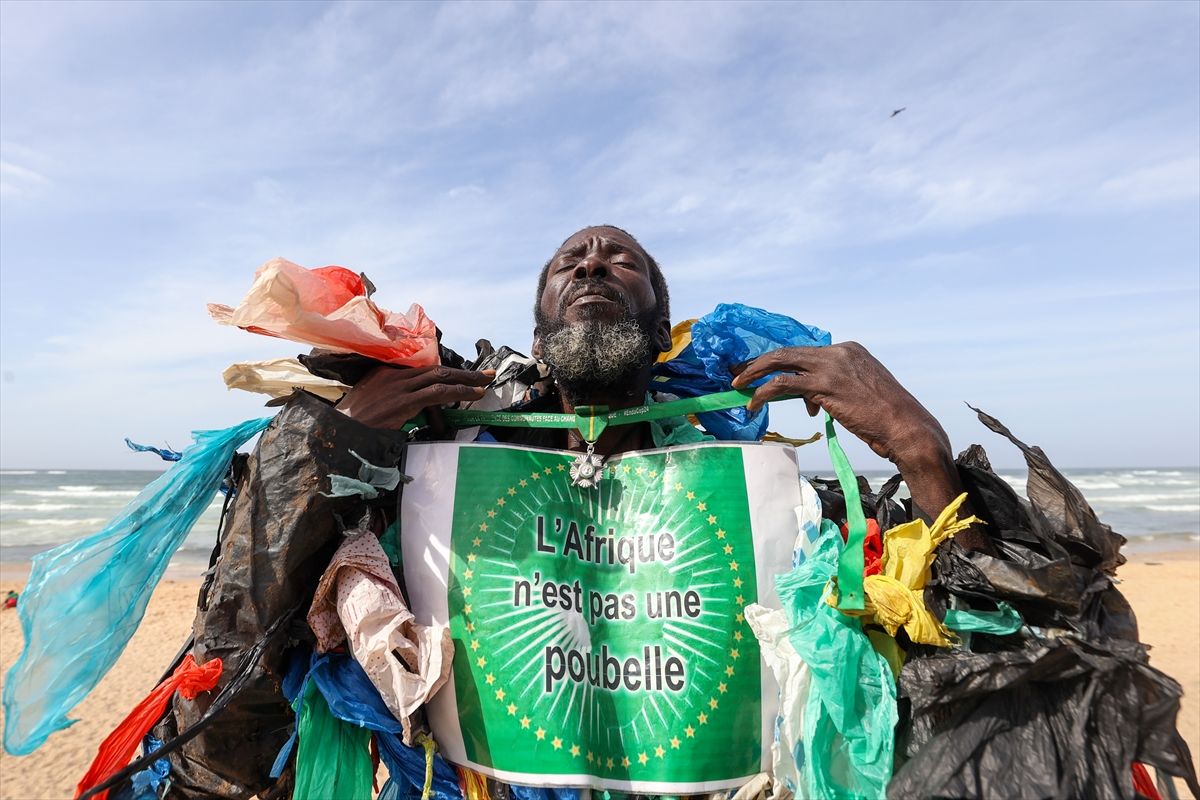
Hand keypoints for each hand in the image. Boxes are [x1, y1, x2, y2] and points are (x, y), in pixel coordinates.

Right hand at [336, 365, 493, 429]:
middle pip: (435, 368)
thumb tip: (413, 408)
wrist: (336, 434)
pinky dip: (458, 392)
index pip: (421, 368)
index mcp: (384, 373)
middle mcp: (392, 375)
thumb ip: (391, 400)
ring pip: (439, 377)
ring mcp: (398, 387)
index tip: (461, 376)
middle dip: (462, 372)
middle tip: (484, 374)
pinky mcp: (403, 401)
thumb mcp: (370, 404)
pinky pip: (437, 393)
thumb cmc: (351, 426)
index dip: (444, 372)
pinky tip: (473, 395)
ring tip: (485, 382)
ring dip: (466, 380)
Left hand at [733, 342, 992, 550]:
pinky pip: (783, 384)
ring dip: (754, 375)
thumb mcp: (859, 392)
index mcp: (848, 350)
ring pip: (780, 362)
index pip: (805, 353)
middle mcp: (838, 351)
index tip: (763, 374)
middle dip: (759, 363)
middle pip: (788, 352)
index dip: (781, 364)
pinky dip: (762, 392)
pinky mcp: (824, 385)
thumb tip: (809, 400)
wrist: (906, 427)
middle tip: (738, 374)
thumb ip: (833, 388)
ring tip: (738, 388)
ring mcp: (831, 366)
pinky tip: (753, 404)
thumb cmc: (886, 417)